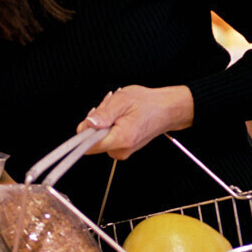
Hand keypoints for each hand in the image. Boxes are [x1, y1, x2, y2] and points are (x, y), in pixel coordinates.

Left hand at [77, 85, 194, 160]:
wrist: (166, 110)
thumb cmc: (147, 104)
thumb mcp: (122, 100)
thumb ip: (104, 113)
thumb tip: (88, 124)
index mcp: (121, 138)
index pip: (90, 146)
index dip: (84, 132)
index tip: (89, 119)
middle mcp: (121, 150)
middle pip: (92, 142)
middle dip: (95, 123)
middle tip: (108, 107)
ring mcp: (122, 151)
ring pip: (99, 140)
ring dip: (102, 123)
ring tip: (117, 111)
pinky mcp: (122, 150)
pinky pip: (106, 140)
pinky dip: (108, 127)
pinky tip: (119, 117)